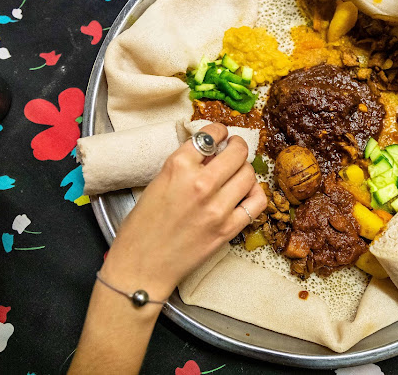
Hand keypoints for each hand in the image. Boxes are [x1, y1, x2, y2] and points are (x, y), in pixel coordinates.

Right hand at [100, 123, 266, 300]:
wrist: (141, 267)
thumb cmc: (142, 228)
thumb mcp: (157, 184)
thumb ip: (184, 166)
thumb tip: (209, 153)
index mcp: (176, 167)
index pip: (209, 136)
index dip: (218, 131)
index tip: (220, 134)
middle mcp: (200, 184)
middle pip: (236, 152)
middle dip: (237, 146)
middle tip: (234, 148)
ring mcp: (217, 207)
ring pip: (249, 174)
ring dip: (245, 169)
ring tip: (237, 172)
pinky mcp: (228, 228)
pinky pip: (256, 202)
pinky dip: (255, 193)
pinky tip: (247, 192)